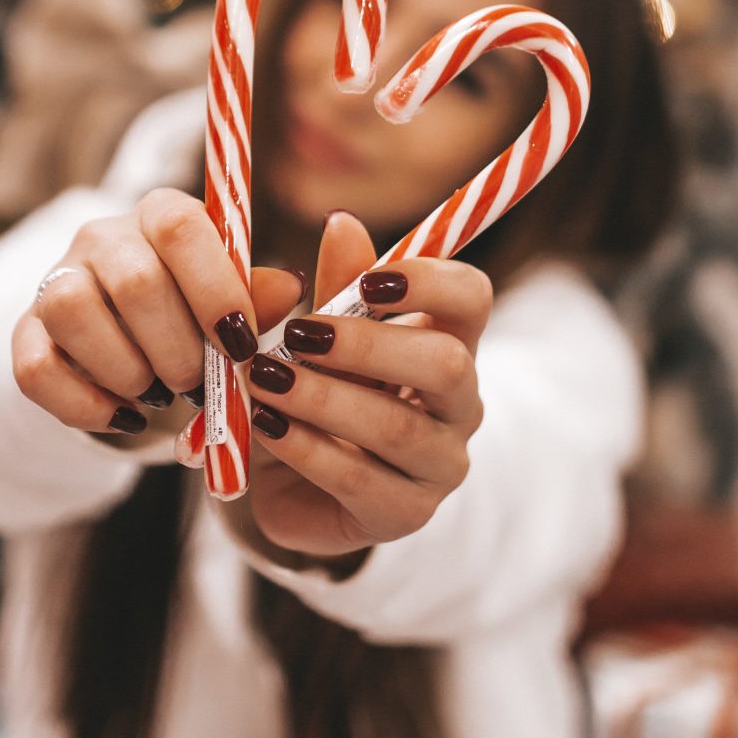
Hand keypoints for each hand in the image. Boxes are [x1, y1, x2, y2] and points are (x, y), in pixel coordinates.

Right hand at [12, 190, 303, 444]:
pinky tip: (125, 417)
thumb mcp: (232, 300)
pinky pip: (37, 369)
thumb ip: (259, 296)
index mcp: (161, 214)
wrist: (124, 336)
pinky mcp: (25, 332)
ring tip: (158, 394)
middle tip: (200, 385)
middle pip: (135, 281)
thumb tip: (289, 285)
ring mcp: (55, 279)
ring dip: (128, 371)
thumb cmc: (192, 310)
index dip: (215, 289)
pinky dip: (86, 406)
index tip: (241, 345)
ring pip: (73, 312)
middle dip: (178, 349)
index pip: (181, 228)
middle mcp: (102, 236)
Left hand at [205, 211, 491, 561]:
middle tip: (297, 333)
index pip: (472, 299)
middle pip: (448, 365)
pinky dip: (305, 448)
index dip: (429, 282)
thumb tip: (342, 222)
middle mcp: (460, 405)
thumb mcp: (321, 338)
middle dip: (367, 345)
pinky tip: (265, 425)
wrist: (296, 487)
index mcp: (451, 343)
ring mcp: (440, 465)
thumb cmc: (319, 393)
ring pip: (397, 427)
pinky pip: (358, 480)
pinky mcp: (404, 514)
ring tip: (265, 380)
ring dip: (324, 399)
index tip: (367, 280)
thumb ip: (335, 290)